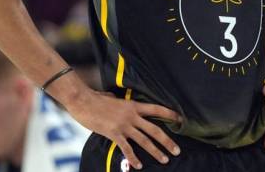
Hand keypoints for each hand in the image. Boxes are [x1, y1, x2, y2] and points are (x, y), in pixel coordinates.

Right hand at [66, 90, 181, 169]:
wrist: (83, 101)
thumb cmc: (97, 99)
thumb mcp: (115, 98)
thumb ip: (123, 104)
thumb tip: (122, 104)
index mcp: (134, 106)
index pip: (157, 109)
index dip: (170, 115)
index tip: (181, 120)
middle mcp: (132, 116)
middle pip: (155, 130)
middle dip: (167, 141)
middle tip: (177, 150)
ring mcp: (124, 126)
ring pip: (144, 141)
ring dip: (156, 152)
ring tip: (165, 159)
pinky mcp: (114, 134)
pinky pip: (126, 148)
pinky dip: (133, 158)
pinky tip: (138, 166)